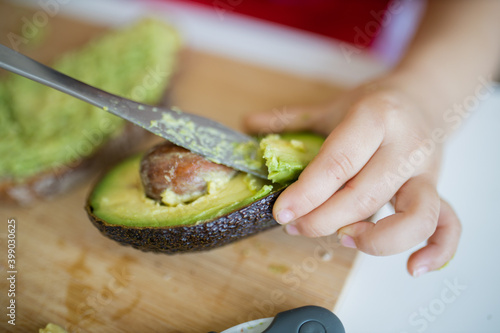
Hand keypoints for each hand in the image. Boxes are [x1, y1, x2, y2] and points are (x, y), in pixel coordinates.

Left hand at [244, 77, 460, 276]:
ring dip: (375, 239)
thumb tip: (248, 124)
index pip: (339, 163)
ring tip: (343, 239)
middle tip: (294, 226)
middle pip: (365, 195)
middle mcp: (406, 146)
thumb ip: (290, 118)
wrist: (424, 98)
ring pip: (414, 216)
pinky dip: (437, 251)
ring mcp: (427, 171)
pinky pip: (448, 226)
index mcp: (375, 117)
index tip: (282, 212)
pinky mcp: (439, 190)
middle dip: (323, 220)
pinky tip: (413, 267)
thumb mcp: (333, 106)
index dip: (308, 193)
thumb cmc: (375, 106)